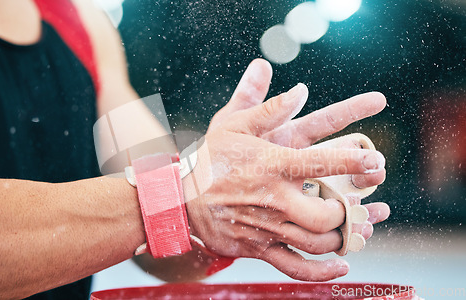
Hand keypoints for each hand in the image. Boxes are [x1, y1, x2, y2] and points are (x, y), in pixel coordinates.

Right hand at [183, 78, 386, 280]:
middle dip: (347, 210)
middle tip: (350, 202)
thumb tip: (301, 89)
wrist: (179, 198)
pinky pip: (296, 268)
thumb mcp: (233, 125)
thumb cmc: (210, 158)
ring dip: (341, 238)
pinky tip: (341, 266)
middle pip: (326, 215)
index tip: (376, 162)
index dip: (354, 162)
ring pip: (317, 244)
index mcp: (272, 165)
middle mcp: (274, 199)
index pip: (321, 163)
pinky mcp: (259, 248)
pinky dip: (323, 272)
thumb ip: (268, 108)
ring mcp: (267, 227)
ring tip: (348, 226)